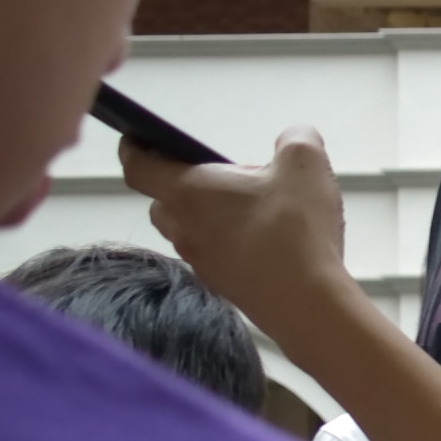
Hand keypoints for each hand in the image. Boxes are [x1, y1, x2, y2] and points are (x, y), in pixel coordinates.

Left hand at [126, 127, 358, 347]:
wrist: (308, 303)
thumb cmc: (295, 232)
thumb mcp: (305, 166)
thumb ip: (296, 140)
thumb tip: (294, 136)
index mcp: (188, 191)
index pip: (136, 165)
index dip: (132, 148)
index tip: (137, 138)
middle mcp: (184, 227)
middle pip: (162, 201)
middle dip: (181, 186)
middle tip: (219, 179)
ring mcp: (201, 261)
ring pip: (188, 231)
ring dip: (205, 218)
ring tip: (247, 212)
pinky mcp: (222, 286)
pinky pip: (213, 257)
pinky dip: (227, 245)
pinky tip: (265, 244)